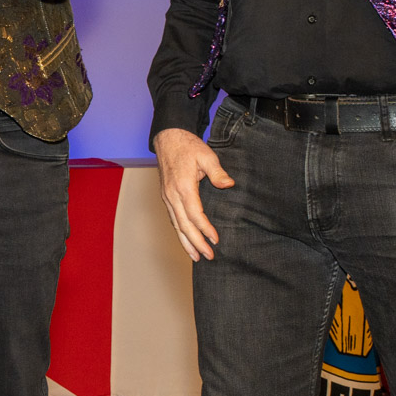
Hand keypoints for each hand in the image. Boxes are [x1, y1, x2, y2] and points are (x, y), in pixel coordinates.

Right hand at [152, 128, 232, 261]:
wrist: (168, 138)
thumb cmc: (188, 146)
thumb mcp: (206, 155)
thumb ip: (218, 172)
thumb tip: (229, 184)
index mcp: (183, 186)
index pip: (194, 214)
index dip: (205, 229)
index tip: (216, 240)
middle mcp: (172, 195)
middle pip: (183, 225)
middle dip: (196, 243)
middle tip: (208, 256)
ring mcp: (167, 197)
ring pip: (175, 224)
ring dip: (185, 242)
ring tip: (196, 257)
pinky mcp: (166, 197)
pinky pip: (173, 219)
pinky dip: (179, 232)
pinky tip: (186, 240)